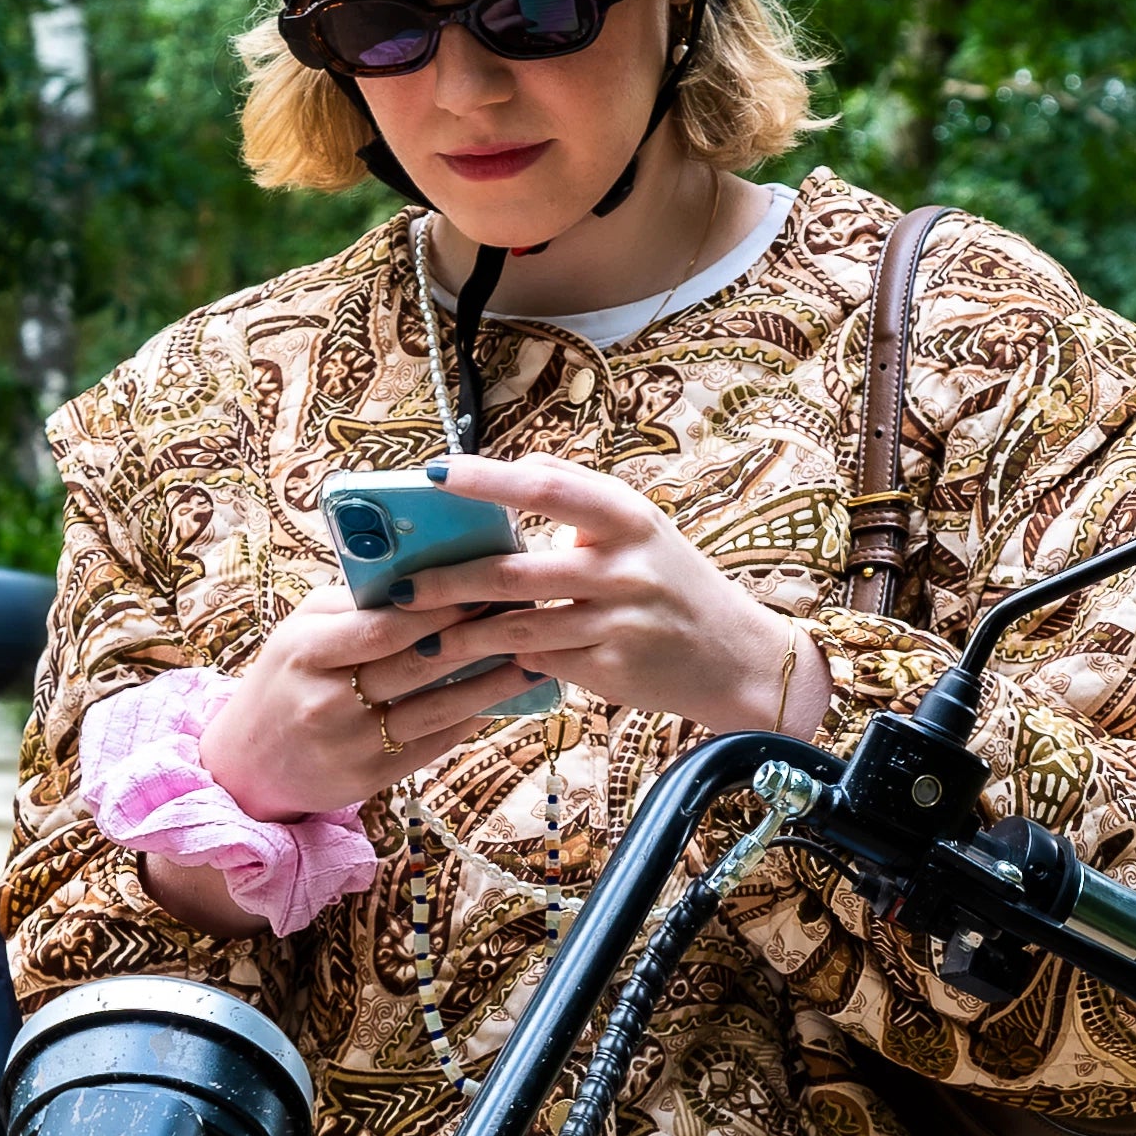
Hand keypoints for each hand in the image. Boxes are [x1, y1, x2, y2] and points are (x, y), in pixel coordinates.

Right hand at [191, 568, 562, 822]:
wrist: (246, 763)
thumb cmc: (285, 679)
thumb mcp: (300, 631)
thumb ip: (355, 604)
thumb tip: (427, 570)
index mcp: (307, 651)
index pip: (387, 625)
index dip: (442, 605)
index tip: (487, 579)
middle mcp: (328, 700)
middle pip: (419, 664)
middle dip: (478, 635)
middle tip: (528, 609)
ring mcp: (351, 744)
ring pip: (438, 707)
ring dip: (493, 681)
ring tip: (535, 654)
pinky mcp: (371, 778)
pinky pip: (436, 742)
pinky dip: (475, 717)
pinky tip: (507, 696)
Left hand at [423, 454, 802, 736]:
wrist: (734, 656)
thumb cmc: (673, 583)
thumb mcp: (639, 527)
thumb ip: (580, 497)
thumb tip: (513, 467)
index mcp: (626, 517)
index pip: (546, 486)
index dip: (485, 479)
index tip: (433, 474)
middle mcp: (623, 565)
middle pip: (514, 572)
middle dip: (447, 582)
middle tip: (401, 587)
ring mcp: (617, 620)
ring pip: (518, 628)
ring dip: (462, 636)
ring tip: (422, 639)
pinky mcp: (611, 668)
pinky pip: (540, 662)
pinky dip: (503, 663)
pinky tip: (473, 666)